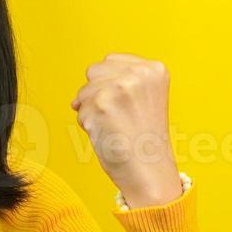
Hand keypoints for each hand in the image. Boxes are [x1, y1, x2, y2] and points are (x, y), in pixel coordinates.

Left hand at [69, 53, 182, 206]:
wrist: (149, 170)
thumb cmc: (143, 139)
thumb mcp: (144, 99)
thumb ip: (120, 83)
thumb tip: (78, 97)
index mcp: (154, 69)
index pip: (111, 61)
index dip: (109, 85)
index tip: (125, 106)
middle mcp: (138, 74)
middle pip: (94, 72)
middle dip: (97, 94)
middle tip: (118, 117)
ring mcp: (119, 87)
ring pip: (84, 92)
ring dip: (91, 111)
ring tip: (114, 126)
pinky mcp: (101, 104)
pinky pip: (79, 110)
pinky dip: (87, 125)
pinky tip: (107, 134)